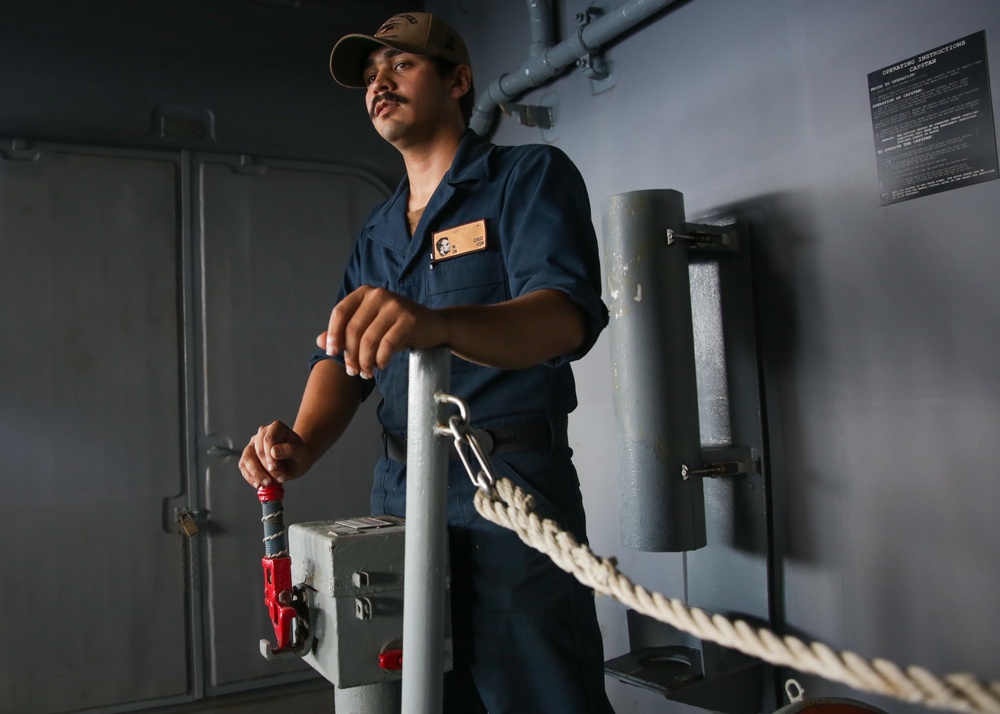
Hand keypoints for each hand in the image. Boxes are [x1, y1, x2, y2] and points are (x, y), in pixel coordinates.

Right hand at [238, 420, 310, 488]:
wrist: (295, 460)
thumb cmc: (298, 454)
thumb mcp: (300, 452)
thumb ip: (289, 450)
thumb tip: (274, 451)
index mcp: (276, 427)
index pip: (269, 439)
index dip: (270, 455)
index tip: (274, 468)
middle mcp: (262, 433)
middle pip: (258, 450)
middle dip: (266, 468)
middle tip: (278, 479)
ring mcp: (253, 444)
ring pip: (247, 458)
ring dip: (256, 474)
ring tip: (268, 483)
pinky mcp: (247, 456)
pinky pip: (244, 466)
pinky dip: (250, 477)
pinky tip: (259, 484)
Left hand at [318, 286, 447, 378]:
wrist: (433, 326)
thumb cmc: (397, 327)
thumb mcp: (370, 326)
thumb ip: (345, 332)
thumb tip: (319, 341)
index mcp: (365, 293)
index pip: (339, 313)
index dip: (333, 335)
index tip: (332, 353)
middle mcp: (378, 295)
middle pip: (353, 330)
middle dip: (350, 354)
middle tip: (352, 371)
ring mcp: (394, 305)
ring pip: (369, 340)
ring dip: (365, 361)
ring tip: (366, 373)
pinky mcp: (408, 319)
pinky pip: (387, 345)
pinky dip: (380, 360)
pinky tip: (380, 366)